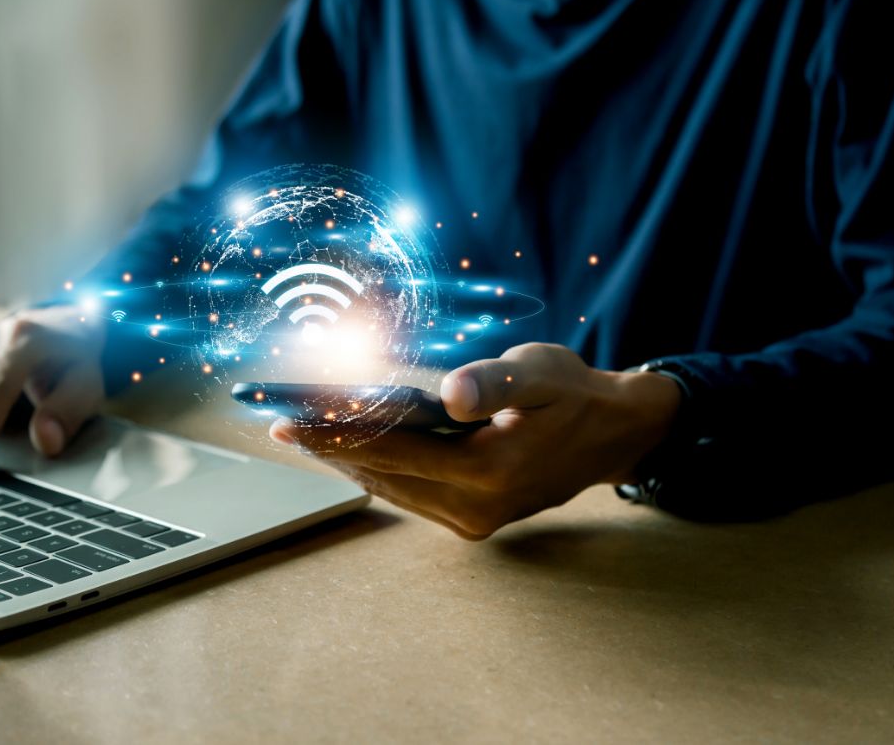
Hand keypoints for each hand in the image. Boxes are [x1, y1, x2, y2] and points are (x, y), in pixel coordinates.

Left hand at [271, 343, 680, 539]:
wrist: (613, 435)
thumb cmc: (575, 395)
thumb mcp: (542, 373)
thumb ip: (495, 383)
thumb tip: (450, 396)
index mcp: (489, 472)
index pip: (394, 451)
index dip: (337, 432)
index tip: (288, 419)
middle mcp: (476, 507)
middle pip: (383, 475)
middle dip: (330, 448)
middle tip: (280, 424)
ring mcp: (474, 521)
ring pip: (393, 490)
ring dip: (349, 461)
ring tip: (305, 434)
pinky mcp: (473, 521)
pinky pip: (411, 495)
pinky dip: (379, 470)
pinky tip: (352, 449)